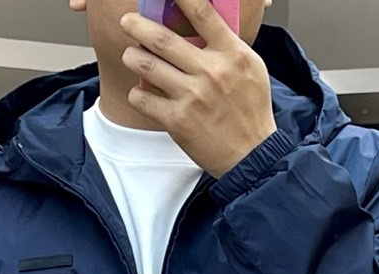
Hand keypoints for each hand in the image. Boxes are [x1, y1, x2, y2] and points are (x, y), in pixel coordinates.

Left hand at [120, 0, 277, 177]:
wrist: (252, 154)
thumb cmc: (251, 111)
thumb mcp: (251, 68)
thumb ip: (227, 44)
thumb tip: (204, 21)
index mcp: (231, 53)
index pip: (202, 12)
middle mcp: (211, 72)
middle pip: (163, 38)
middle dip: (137, 26)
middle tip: (126, 22)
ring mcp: (192, 97)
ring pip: (147, 65)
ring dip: (132, 57)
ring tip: (131, 56)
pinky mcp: (178, 121)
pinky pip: (143, 99)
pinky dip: (136, 94)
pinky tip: (140, 93)